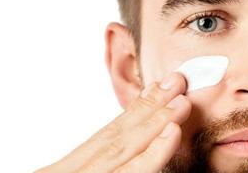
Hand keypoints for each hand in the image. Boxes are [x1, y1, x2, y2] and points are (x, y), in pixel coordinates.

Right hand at [35, 72, 191, 172]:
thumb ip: (94, 164)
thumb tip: (125, 147)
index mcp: (67, 169)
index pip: (105, 136)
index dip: (134, 112)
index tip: (156, 92)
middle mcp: (73, 171)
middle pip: (115, 135)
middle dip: (148, 108)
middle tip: (174, 83)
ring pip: (121, 147)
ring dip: (154, 121)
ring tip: (179, 100)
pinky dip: (150, 154)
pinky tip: (170, 132)